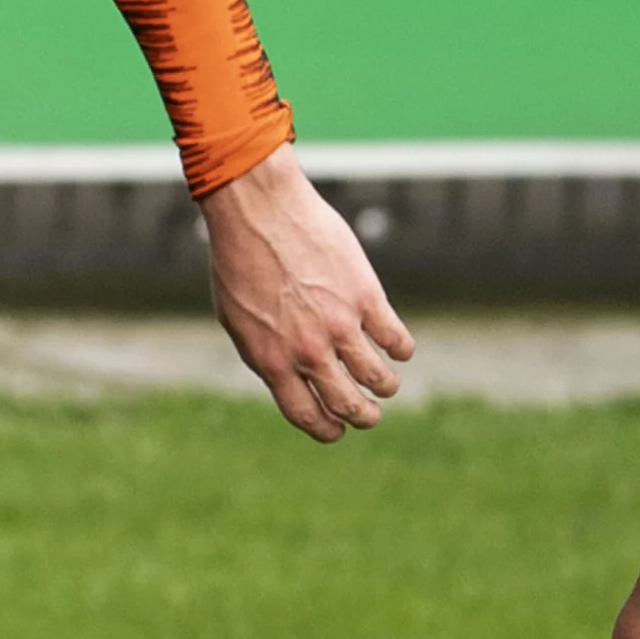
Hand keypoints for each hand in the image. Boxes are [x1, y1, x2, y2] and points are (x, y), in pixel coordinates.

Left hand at [202, 144, 417, 442]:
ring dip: (386, 386)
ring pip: (378, 378)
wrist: (258, 207)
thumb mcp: (237, 317)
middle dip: (364, 416)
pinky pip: (396, 339)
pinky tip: (398, 347)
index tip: (338, 431)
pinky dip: (401, 349)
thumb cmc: (239, 259)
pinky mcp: (365, 296)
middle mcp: (308, 350)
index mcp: (272, 360)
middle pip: (348, 405)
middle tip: (371, 414)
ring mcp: (339, 324)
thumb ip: (265, 353)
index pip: (307, 415)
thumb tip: (289, 382)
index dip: (328, 430)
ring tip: (386, 383)